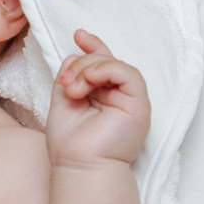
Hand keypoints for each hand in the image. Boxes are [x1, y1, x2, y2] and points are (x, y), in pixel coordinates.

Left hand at [45, 30, 149, 167]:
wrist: (80, 167)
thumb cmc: (71, 142)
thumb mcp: (64, 100)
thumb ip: (70, 76)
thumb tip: (75, 53)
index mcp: (103, 95)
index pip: (102, 63)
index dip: (93, 46)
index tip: (78, 35)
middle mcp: (119, 96)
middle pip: (104, 60)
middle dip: (80, 64)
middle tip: (66, 84)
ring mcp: (130, 100)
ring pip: (115, 64)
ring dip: (88, 69)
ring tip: (73, 89)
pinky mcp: (139, 105)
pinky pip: (128, 74)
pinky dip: (107, 69)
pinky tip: (90, 80)